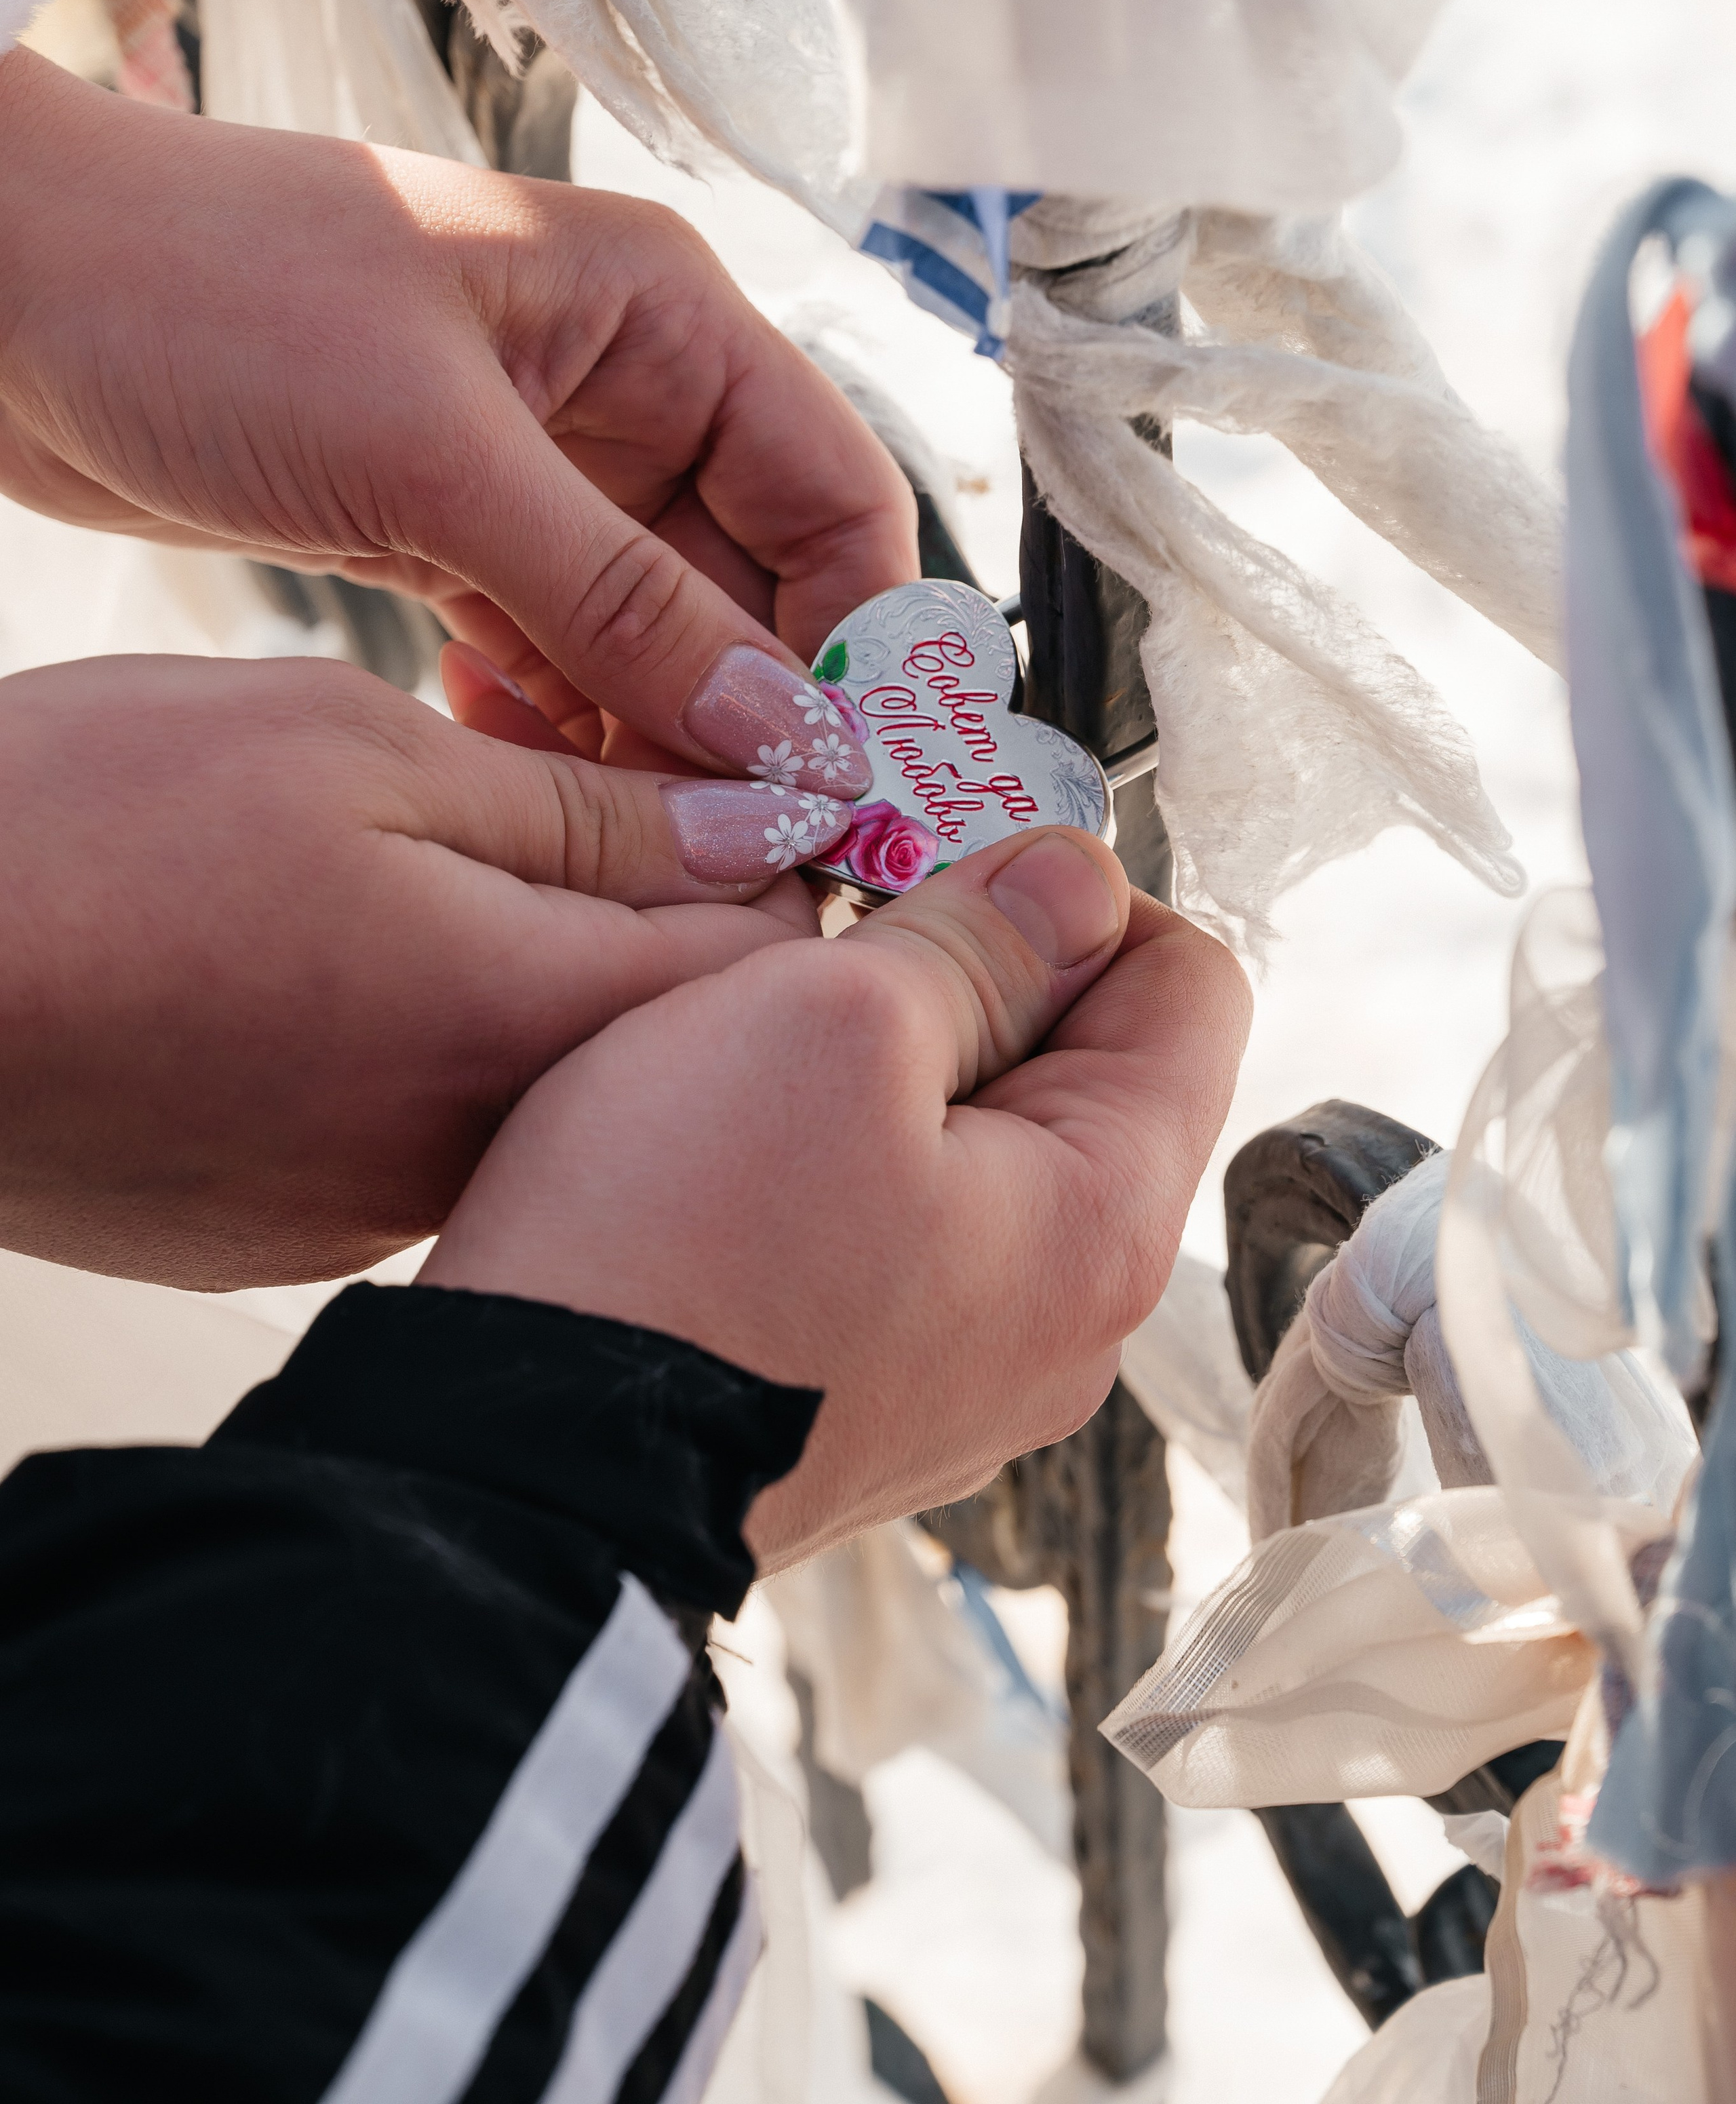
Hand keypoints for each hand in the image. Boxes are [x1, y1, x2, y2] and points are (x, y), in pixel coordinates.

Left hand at [0, 46, 913, 778]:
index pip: (832, 493)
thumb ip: (619, 601)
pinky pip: (550, 651)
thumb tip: (777, 731)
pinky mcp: (447, 531)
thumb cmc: (205, 292)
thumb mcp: (437, 455)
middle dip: (751, 716)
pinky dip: (551, 722)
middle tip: (746, 852)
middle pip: (751, 583)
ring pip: (651, 635)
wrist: (4, 288)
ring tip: (633, 844)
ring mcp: (532, 468)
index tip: (854, 780)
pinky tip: (518, 776)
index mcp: (658, 316)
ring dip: (649, 739)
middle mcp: (617, 389)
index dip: (859, 642)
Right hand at [0, 654, 831, 1287]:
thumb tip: (758, 826)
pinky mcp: (279, 1224)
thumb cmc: (84, 841)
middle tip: (586, 766)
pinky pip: (421, 1120)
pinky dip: (424, 1028)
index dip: (785, 849)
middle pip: (660, 1029)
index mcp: (518, 1024)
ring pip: (537, 1070)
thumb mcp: (353, 751)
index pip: (772, 968)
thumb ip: (579, 806)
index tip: (746, 763)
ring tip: (440, 840)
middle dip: (662, 898)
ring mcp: (368, 1206)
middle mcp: (472, 1151)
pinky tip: (331, 945)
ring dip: (534, 959)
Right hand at [424, 828, 1250, 1566]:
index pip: (1189, 986)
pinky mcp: (870, 1398)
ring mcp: (968, 1376)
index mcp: (1104, 1228)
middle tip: (828, 945)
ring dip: (887, 1066)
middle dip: (970, 976)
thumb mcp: (832, 1019)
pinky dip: (835, 1162)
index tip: (942, 867)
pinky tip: (734, 1148)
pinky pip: (899, 1233)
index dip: (1073, 892)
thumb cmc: (670, 1253)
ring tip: (762, 1047)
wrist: (515, 1478)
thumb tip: (1076, 880)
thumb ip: (981, 935)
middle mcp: (1067, 1324)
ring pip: (979, 1149)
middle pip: (1085, 1070)